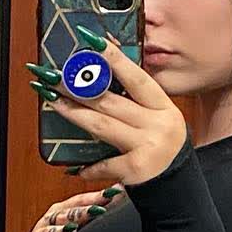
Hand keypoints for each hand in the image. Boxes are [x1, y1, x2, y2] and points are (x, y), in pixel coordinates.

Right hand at [20, 185, 124, 231]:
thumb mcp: (77, 222)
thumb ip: (96, 208)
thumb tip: (120, 191)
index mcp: (61, 209)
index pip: (79, 201)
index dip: (95, 197)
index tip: (113, 194)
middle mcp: (49, 220)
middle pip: (66, 215)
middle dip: (81, 213)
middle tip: (97, 210)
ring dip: (60, 231)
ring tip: (72, 230)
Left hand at [41, 28, 187, 187]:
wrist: (179, 191)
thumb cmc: (163, 151)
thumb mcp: (159, 121)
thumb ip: (137, 101)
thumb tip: (101, 74)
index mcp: (164, 107)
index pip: (137, 78)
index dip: (115, 59)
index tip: (92, 41)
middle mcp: (158, 124)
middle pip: (111, 100)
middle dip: (78, 87)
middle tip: (53, 76)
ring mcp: (147, 147)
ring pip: (101, 125)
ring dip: (73, 112)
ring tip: (52, 101)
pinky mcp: (136, 170)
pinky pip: (104, 164)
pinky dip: (88, 167)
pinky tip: (73, 167)